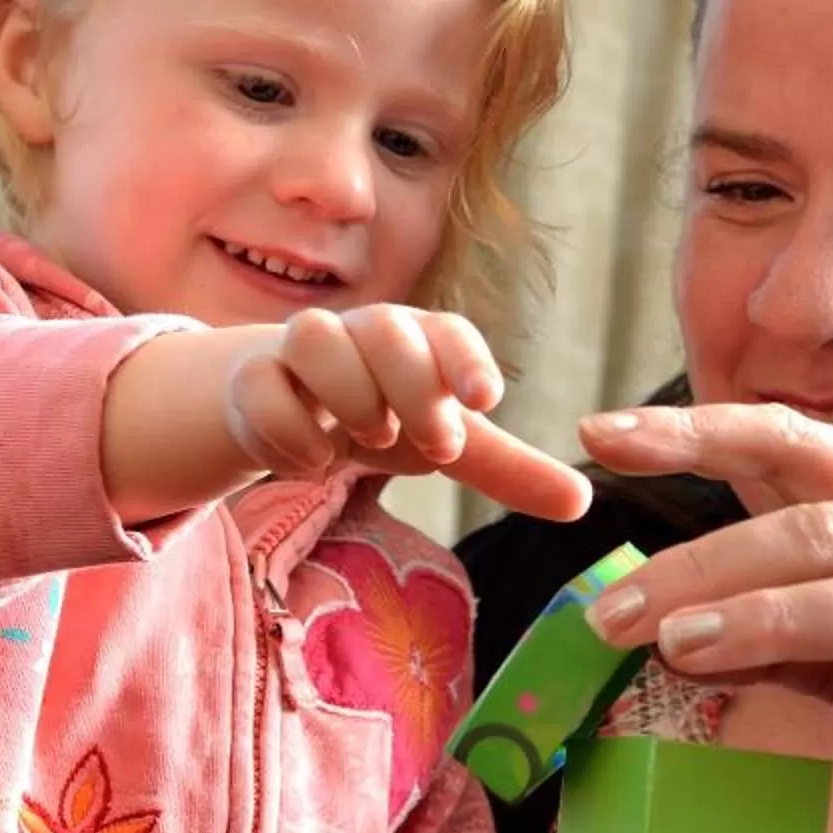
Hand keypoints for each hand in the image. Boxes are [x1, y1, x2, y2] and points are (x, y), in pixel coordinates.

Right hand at [102, 310, 591, 524]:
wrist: (286, 409)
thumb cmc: (381, 415)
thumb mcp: (443, 445)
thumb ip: (508, 470)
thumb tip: (582, 503)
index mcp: (418, 339)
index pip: (447, 330)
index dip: (465, 361)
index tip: (488, 402)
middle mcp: (362, 332)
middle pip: (386, 329)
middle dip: (412, 386)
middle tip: (436, 444)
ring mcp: (299, 351)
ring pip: (314, 338)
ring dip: (349, 394)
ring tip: (372, 441)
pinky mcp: (250, 380)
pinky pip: (261, 389)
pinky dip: (288, 429)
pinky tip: (313, 465)